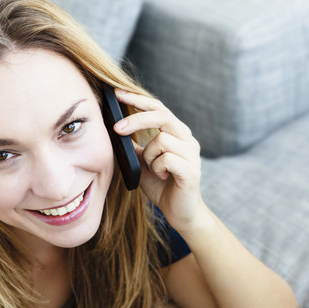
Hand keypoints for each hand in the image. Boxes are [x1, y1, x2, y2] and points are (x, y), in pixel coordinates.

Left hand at [114, 89, 204, 230]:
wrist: (179, 212)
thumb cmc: (161, 185)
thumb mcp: (143, 161)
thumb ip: (135, 145)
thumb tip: (116, 128)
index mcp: (177, 133)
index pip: (159, 108)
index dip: (138, 99)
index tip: (117, 93)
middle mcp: (187, 139)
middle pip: (162, 116)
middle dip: (136, 120)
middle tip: (117, 128)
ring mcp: (192, 154)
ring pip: (162, 140)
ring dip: (149, 156)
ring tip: (152, 169)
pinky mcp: (192, 170)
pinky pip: (167, 159)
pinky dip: (157, 169)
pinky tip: (162, 177)